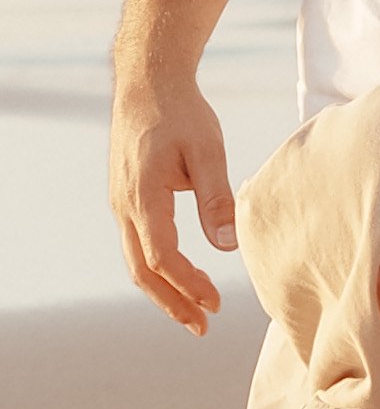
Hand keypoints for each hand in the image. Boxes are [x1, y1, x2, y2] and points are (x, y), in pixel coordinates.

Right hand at [108, 69, 237, 334]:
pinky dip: (158, 270)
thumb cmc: (181, 112)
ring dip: (164, 292)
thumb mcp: (207, 150)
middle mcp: (124, 204)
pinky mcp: (127, 198)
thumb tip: (227, 245)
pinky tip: (183, 279)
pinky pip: (137, 245)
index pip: (161, 257)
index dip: (188, 285)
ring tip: (195, 314)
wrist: (147, 81)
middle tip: (203, 327)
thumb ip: (217, 198)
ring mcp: (122, 202)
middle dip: (172, 303)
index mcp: (143, 196)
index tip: (216, 303)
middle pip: (142, 270)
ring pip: (136, 261)